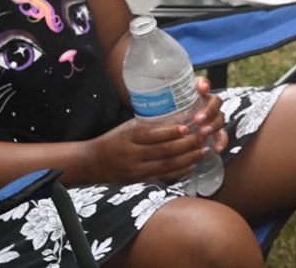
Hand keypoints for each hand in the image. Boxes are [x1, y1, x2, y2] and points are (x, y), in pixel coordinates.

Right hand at [86, 80, 226, 184]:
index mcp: (129, 137)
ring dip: (188, 158)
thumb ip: (149, 124)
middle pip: (163, 151)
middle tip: (203, 137)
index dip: (171, 132)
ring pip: (166, 165)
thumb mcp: (128, 127)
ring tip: (204, 150)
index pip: (152, 134)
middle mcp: (132, 154)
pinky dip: (179, 172)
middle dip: (187, 145)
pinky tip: (192, 165)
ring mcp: (135, 170)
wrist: (92, 162)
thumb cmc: (115, 140)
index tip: (188, 127)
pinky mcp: (138, 181)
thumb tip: (179, 113)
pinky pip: (162, 178)